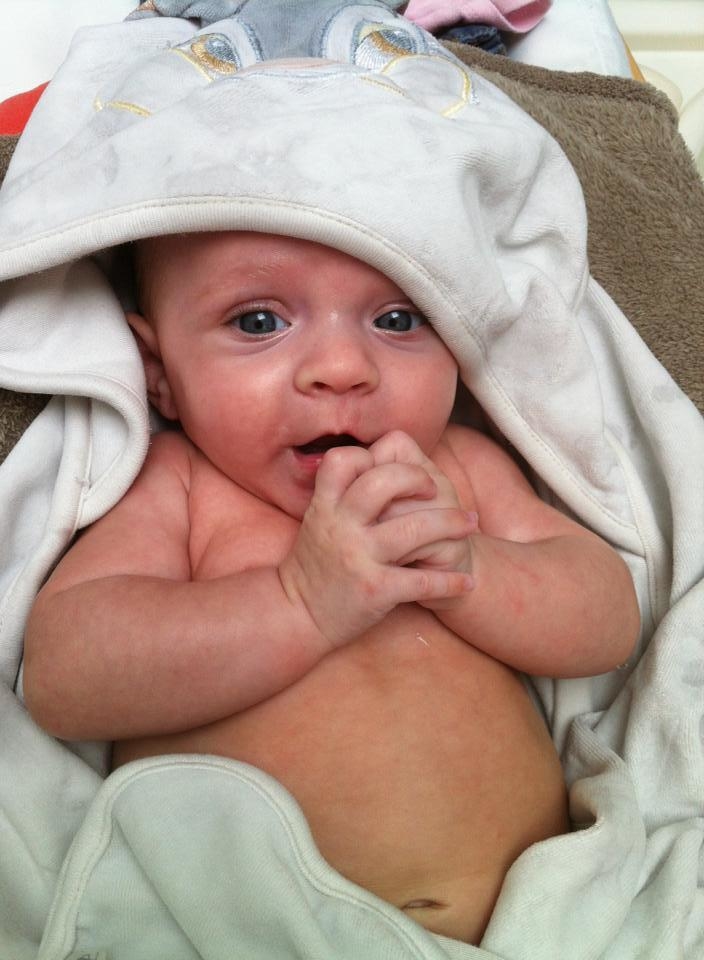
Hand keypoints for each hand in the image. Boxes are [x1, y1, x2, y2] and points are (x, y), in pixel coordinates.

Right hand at [278, 437, 474, 650]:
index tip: (393, 467)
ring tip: (469, 524)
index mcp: (326, 505)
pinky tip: (466, 583)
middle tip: (435, 489)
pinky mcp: (374, 589)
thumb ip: (343, 491)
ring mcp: (357, 557)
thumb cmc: (316, 563)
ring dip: (451, 524)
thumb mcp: (319, 519)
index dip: (371, 455)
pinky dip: (451, 582)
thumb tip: (377, 457)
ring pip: (414, 528)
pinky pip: (422, 581)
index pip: (344, 459)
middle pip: (384, 481)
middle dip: (418, 478)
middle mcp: (340, 526)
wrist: (297, 615)